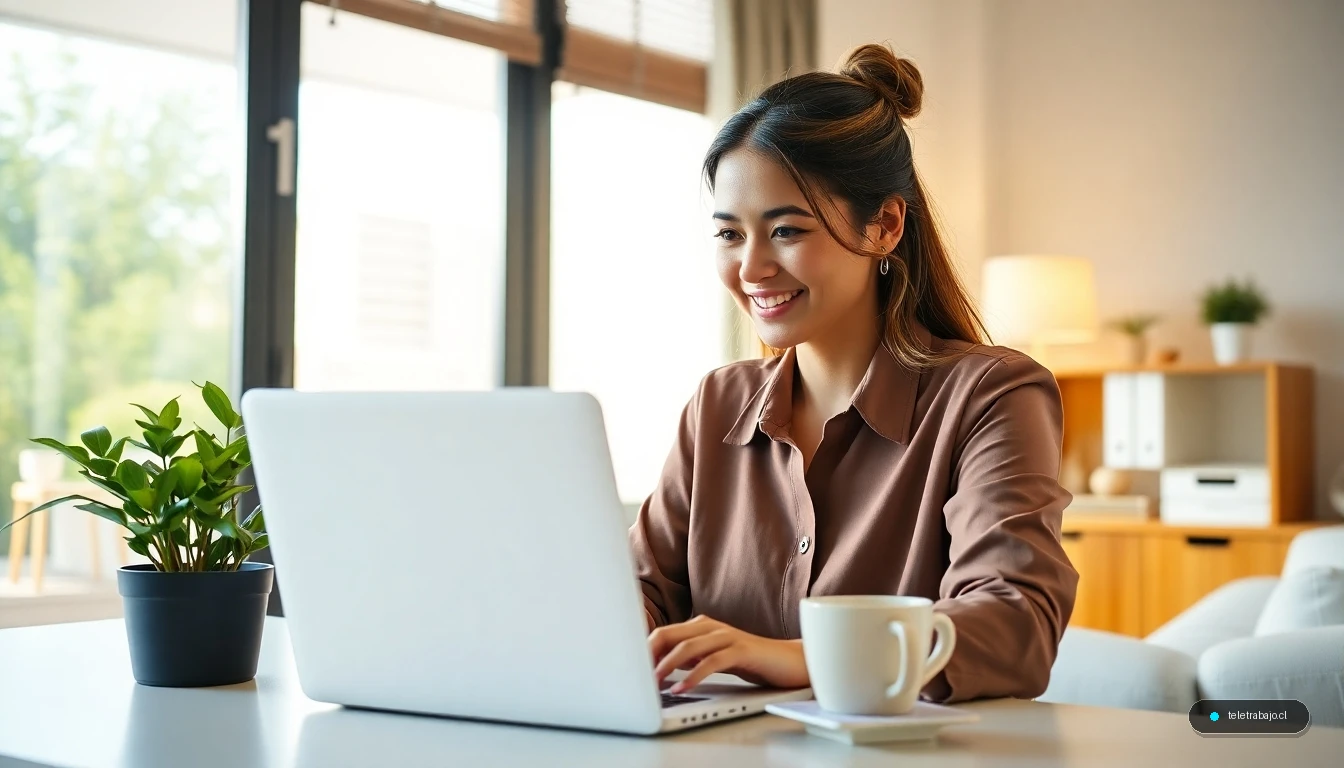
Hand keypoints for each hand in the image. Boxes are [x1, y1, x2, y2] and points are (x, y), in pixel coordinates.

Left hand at [649, 615, 808, 693]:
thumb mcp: (712, 658)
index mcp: (701, 627)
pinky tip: (683, 688)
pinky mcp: (742, 650)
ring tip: (654, 684)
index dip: (644, 650)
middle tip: (636, 678)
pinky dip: (694, 675)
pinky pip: (712, 661)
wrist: (790, 661)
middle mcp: (711, 627)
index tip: (630, 669)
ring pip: (687, 647)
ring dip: (666, 667)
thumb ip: (688, 659)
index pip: (663, 633)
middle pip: (669, 635)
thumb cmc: (750, 661)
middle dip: (648, 656)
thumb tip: (658, 668)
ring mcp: (726, 636)